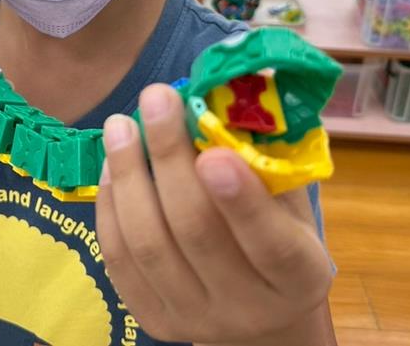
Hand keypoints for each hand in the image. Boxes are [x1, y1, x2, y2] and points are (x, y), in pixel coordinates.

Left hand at [96, 84, 332, 344]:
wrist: (258, 310)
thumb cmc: (278, 233)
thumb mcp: (290, 199)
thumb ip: (266, 158)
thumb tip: (230, 89)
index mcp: (299, 275)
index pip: (270, 244)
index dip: (241, 199)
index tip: (211, 150)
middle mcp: (247, 308)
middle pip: (196, 234)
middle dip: (169, 159)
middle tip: (155, 99)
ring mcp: (195, 317)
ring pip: (149, 245)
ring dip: (129, 176)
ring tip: (120, 125)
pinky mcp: (154, 319)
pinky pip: (120, 260)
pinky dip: (111, 206)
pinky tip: (111, 165)